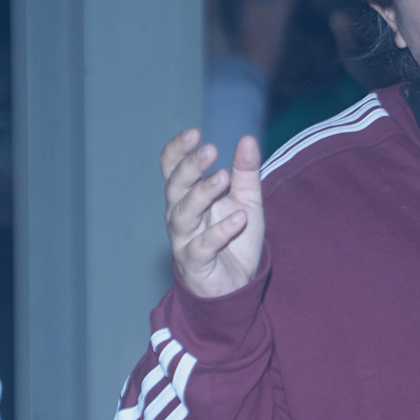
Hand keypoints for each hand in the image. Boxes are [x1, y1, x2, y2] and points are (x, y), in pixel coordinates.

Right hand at [161, 130, 263, 298]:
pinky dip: (220, 232)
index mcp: (187, 196)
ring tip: (223, 178)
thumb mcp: (246, 200)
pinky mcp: (196, 263)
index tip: (194, 134)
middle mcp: (180, 215)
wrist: (236, 285)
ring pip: (182, 214)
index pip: (172, 169)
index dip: (178, 151)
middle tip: (210, 149)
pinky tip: (239, 219)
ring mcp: (184, 240)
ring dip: (201, 194)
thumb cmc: (234, 239)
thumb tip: (247, 139)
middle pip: (174, 187)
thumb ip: (245, 172)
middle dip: (189, 167)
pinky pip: (203, 246)